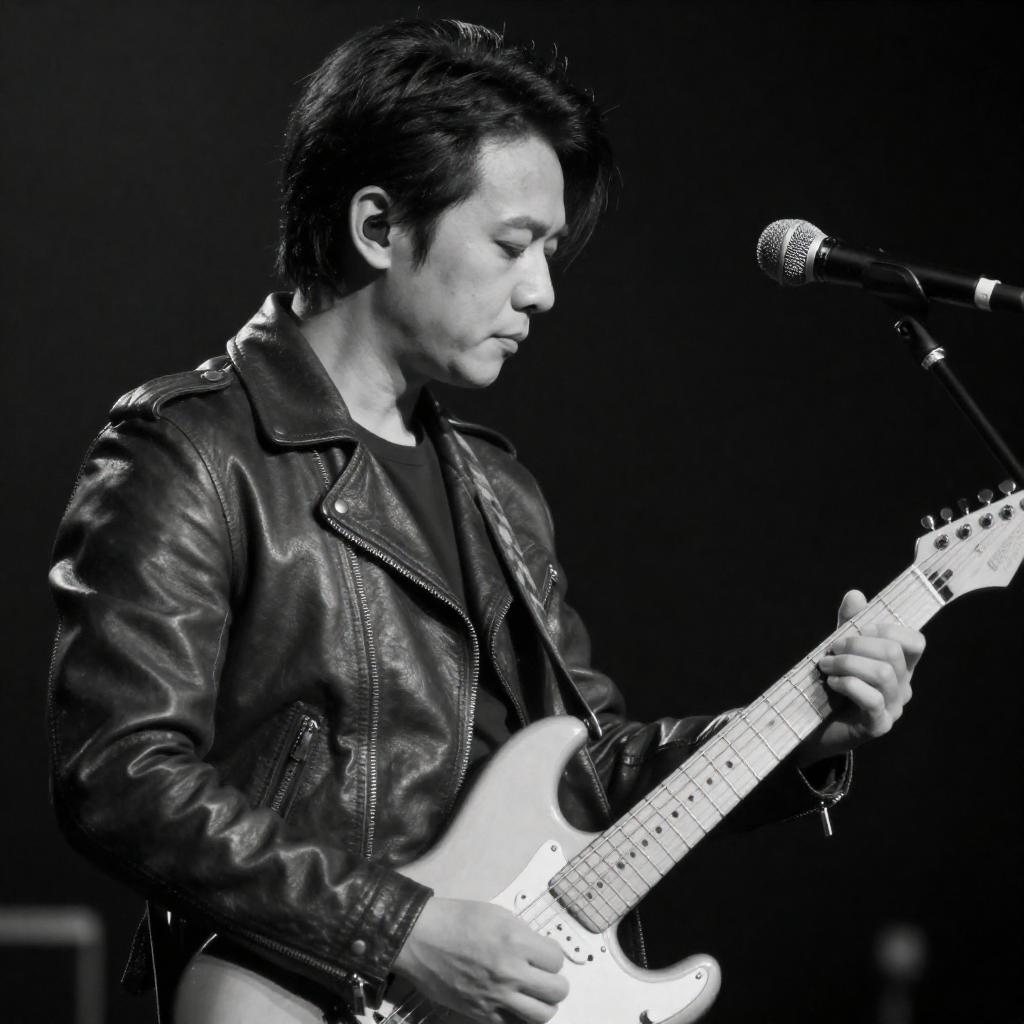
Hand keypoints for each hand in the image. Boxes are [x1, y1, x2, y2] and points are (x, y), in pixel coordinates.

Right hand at [392, 897, 568, 1023]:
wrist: (420, 938)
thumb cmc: (455, 920)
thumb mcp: (497, 914)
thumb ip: (522, 933)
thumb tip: (539, 949)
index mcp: (515, 942)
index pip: (556, 959)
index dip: (552, 956)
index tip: (544, 955)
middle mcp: (509, 972)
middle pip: (556, 991)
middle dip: (555, 982)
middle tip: (545, 976)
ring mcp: (495, 996)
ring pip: (542, 1015)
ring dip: (543, 1004)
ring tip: (534, 995)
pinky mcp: (480, 1013)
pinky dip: (518, 1017)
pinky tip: (512, 1004)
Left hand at [801, 589, 925, 761]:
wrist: (813, 728)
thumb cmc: (831, 686)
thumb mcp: (839, 651)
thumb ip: (848, 625)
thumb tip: (855, 594)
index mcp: (899, 665)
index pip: (915, 641)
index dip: (888, 628)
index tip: (860, 629)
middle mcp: (902, 686)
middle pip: (893, 653)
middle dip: (857, 644)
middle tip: (832, 648)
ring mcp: (893, 707)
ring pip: (883, 673)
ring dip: (848, 663)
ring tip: (826, 666)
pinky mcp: (878, 725)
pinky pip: (872, 699)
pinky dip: (848, 684)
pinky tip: (831, 682)